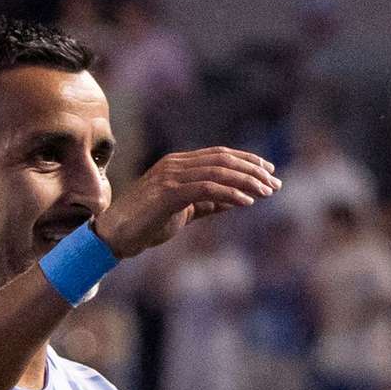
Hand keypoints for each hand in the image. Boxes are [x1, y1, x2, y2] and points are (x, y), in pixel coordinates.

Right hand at [93, 147, 279, 256]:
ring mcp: (170, 176)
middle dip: (253, 170)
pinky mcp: (168, 193)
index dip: (247, 160)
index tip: (269, 171)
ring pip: (218, 171)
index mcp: (178, 163)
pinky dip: (230, 193)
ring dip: (247, 181)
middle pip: (223, 159)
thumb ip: (208, 203)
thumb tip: (236, 200)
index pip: (219, 154)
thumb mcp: (185, 210)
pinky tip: (247, 202)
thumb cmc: (148, 223)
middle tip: (275, 184)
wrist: (115, 235)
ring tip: (267, 192)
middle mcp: (175, 164)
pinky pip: (206, 188)